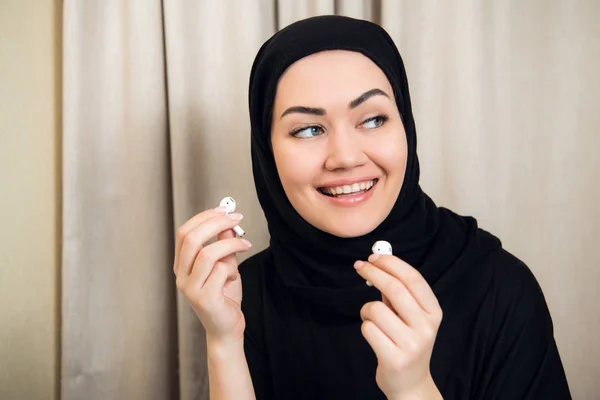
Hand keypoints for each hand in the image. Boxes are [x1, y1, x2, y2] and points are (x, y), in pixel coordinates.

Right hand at [174, 206, 251, 346]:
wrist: (227, 328)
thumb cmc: (225, 296)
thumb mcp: (225, 265)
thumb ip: (223, 244)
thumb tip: (227, 221)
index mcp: (182, 264)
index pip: (185, 232)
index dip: (205, 217)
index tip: (224, 209)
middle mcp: (181, 275)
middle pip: (192, 238)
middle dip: (216, 223)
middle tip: (236, 219)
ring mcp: (190, 288)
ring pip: (207, 253)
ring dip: (229, 244)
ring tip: (244, 244)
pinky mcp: (204, 298)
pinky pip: (220, 271)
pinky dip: (232, 269)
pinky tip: (234, 276)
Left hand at [354, 254, 442, 399]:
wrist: (410, 383)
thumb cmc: (406, 341)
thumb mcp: (411, 316)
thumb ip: (398, 291)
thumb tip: (377, 261)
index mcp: (433, 311)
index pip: (413, 278)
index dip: (391, 263)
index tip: (373, 257)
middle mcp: (426, 326)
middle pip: (394, 288)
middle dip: (373, 273)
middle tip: (359, 267)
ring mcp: (411, 344)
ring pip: (376, 309)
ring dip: (366, 309)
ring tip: (372, 319)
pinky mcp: (394, 358)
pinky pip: (368, 329)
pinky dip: (365, 327)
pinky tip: (374, 336)